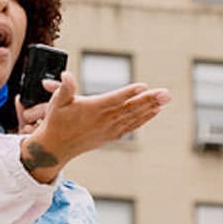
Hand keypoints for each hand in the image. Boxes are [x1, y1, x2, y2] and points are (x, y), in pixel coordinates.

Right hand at [17, 72, 169, 182]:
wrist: (56, 148)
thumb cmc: (56, 122)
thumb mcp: (56, 103)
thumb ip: (64, 88)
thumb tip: (66, 75)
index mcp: (92, 109)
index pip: (114, 99)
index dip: (129, 93)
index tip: (144, 86)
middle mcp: (104, 120)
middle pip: (130, 108)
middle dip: (149, 100)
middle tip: (166, 93)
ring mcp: (109, 129)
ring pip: (134, 117)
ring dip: (151, 108)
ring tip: (166, 99)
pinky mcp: (111, 136)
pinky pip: (131, 126)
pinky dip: (144, 119)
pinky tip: (155, 112)